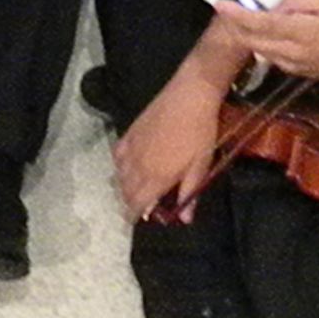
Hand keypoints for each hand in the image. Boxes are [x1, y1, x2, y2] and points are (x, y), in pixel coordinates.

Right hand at [113, 69, 221, 220]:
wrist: (189, 96)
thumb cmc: (200, 132)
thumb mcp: (201, 165)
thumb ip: (189, 193)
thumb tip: (185, 218)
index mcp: (156, 177)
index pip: (137, 204)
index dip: (133, 216)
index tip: (135, 221)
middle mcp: (138, 166)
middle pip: (125, 192)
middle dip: (130, 203)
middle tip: (140, 205)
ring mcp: (131, 149)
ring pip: (119, 176)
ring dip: (125, 186)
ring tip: (136, 188)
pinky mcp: (129, 133)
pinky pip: (117, 156)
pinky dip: (120, 166)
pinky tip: (128, 165)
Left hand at [214, 0, 318, 90]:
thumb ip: (298, 0)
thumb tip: (275, 7)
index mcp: (301, 32)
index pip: (261, 23)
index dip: (238, 14)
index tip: (220, 4)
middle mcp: (291, 52)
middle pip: (252, 39)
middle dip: (235, 24)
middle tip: (227, 6)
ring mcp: (290, 65)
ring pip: (257, 48)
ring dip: (246, 33)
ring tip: (244, 15)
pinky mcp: (291, 71)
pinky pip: (268, 54)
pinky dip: (260, 41)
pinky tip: (266, 30)